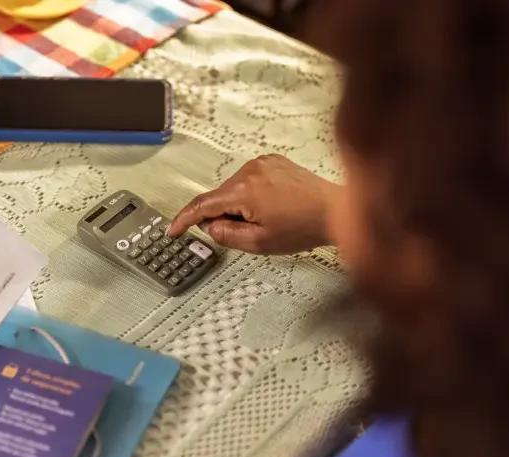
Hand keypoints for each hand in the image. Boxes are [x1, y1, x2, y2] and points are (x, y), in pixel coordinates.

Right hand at [167, 154, 339, 254]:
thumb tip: (210, 226)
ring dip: (241, 206)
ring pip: (235, 189)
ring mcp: (262, 163)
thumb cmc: (304, 226)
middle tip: (247, 232)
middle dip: (225, 216)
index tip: (174, 230)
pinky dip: (252, 195)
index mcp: (243, 191)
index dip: (184, 220)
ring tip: (269, 219)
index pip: (202, 205)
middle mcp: (250, 170)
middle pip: (220, 197)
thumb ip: (226, 235)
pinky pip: (251, 180)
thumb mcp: (259, 243)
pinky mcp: (273, 162)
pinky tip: (273, 207)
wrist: (334, 210)